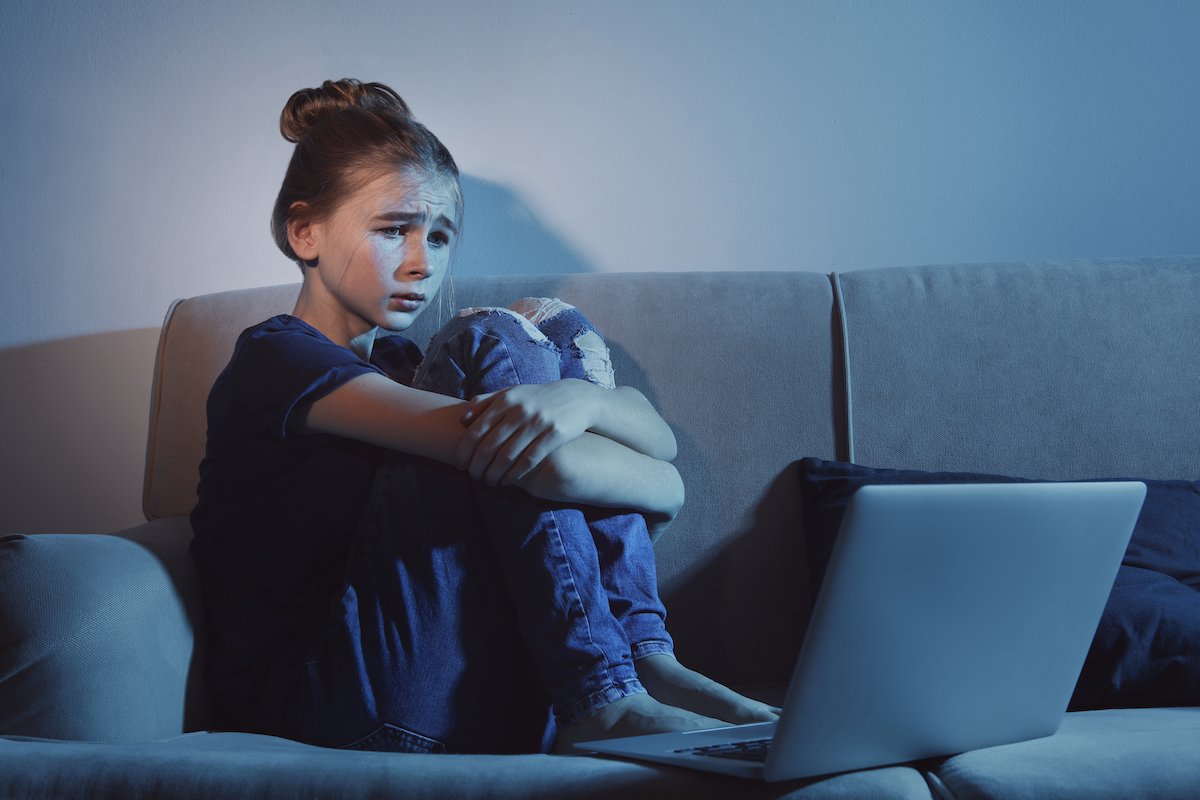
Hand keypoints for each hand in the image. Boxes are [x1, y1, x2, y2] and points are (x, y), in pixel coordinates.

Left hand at [455, 379, 599, 485]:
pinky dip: (515, 474)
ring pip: (507, 456)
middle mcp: (519, 411)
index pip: (476, 431)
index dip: (464, 452)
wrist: (577, 398)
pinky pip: (529, 460)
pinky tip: (508, 481)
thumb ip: (485, 402)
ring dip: (494, 474)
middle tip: (474, 478)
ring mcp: (537, 423)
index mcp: (505, 400)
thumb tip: (462, 421)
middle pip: (489, 446)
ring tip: (489, 482)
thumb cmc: (537, 398)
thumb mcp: (511, 393)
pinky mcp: (554, 434)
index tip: (461, 466)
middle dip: (478, 467)